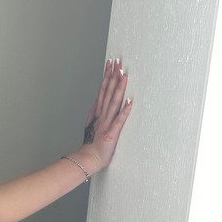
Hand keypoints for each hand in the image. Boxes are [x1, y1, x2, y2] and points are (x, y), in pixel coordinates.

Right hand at [73, 58, 131, 174]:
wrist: (91, 158)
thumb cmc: (95, 143)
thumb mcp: (95, 123)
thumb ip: (98, 110)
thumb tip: (100, 98)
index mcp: (100, 112)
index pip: (103, 89)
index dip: (107, 75)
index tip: (111, 63)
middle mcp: (103, 115)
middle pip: (108, 92)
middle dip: (112, 76)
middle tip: (117, 63)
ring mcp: (107, 123)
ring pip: (113, 102)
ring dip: (118, 88)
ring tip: (124, 76)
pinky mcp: (112, 133)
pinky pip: (119, 121)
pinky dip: (124, 111)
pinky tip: (130, 102)